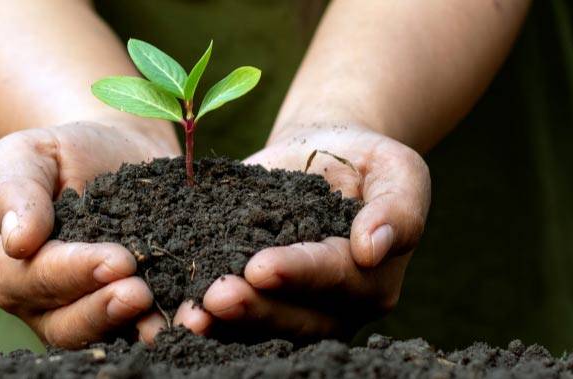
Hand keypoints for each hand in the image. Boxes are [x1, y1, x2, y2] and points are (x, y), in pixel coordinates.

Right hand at [0, 121, 179, 347]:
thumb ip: (14, 191)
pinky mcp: (136, 314)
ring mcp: (93, 316)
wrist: (115, 152)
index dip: (77, 272)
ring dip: (142, 329)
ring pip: (111, 335)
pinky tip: (200, 315)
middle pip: (70, 323)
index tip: (116, 259)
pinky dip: (174, 323)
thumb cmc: (62, 152)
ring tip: (173, 317)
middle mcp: (49, 307)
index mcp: (15, 273)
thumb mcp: (26, 155)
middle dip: (106, 310)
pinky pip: (149, 327)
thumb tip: (16, 241)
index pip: (41, 280)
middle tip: (140, 293)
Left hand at [173, 124, 429, 340]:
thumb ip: (398, 209)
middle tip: (217, 297)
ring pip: (261, 328)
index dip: (299, 273)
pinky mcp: (257, 301)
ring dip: (225, 325)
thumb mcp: (397, 170)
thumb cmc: (366, 160)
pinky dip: (204, 317)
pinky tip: (175, 311)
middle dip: (255, 308)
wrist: (323, 152)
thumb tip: (372, 249)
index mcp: (372, 280)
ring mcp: (293, 310)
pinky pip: (232, 318)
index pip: (334, 279)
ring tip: (192, 315)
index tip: (262, 266)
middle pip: (296, 317)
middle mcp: (334, 307)